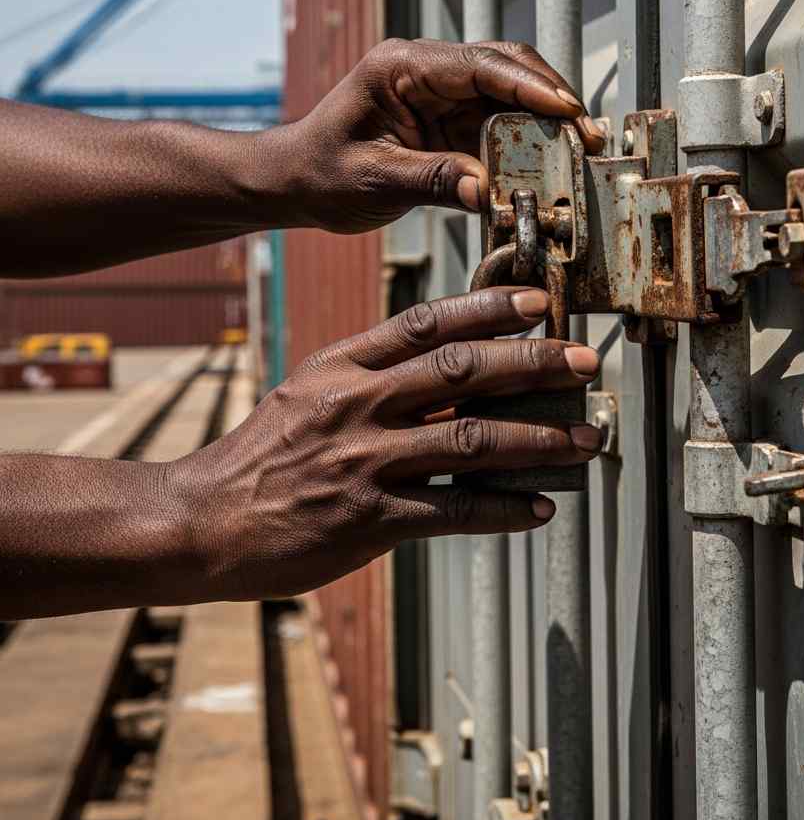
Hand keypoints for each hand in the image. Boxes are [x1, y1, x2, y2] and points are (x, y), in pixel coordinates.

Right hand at [172, 287, 601, 600]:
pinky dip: (504, 508)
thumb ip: (371, 372)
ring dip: (538, 438)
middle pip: (461, 371)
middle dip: (531, 362)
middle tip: (584, 360)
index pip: (425, 323)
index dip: (486, 308)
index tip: (535, 301)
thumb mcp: (308, 391)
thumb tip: (444, 363)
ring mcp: (364, 461)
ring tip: (585, 439)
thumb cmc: (263, 454)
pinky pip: (453, 510)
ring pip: (470, 439)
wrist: (202, 519)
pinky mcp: (369, 518)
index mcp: (343, 366)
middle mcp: (359, 405)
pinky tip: (541, 508)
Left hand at [261, 38, 606, 232]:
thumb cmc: (320, 172)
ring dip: (544, 122)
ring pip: (509, 96)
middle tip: (587, 135)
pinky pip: (496, 127)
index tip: (568, 110)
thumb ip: (431, 181)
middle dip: (551, 98)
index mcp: (401, 67)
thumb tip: (488, 192)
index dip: (530, 86)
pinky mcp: (448, 123)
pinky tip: (547, 165)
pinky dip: (524, 146)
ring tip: (578, 152)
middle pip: (506, 69)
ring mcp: (440, 96)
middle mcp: (426, 72)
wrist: (296, 182)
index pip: (479, 65)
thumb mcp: (373, 179)